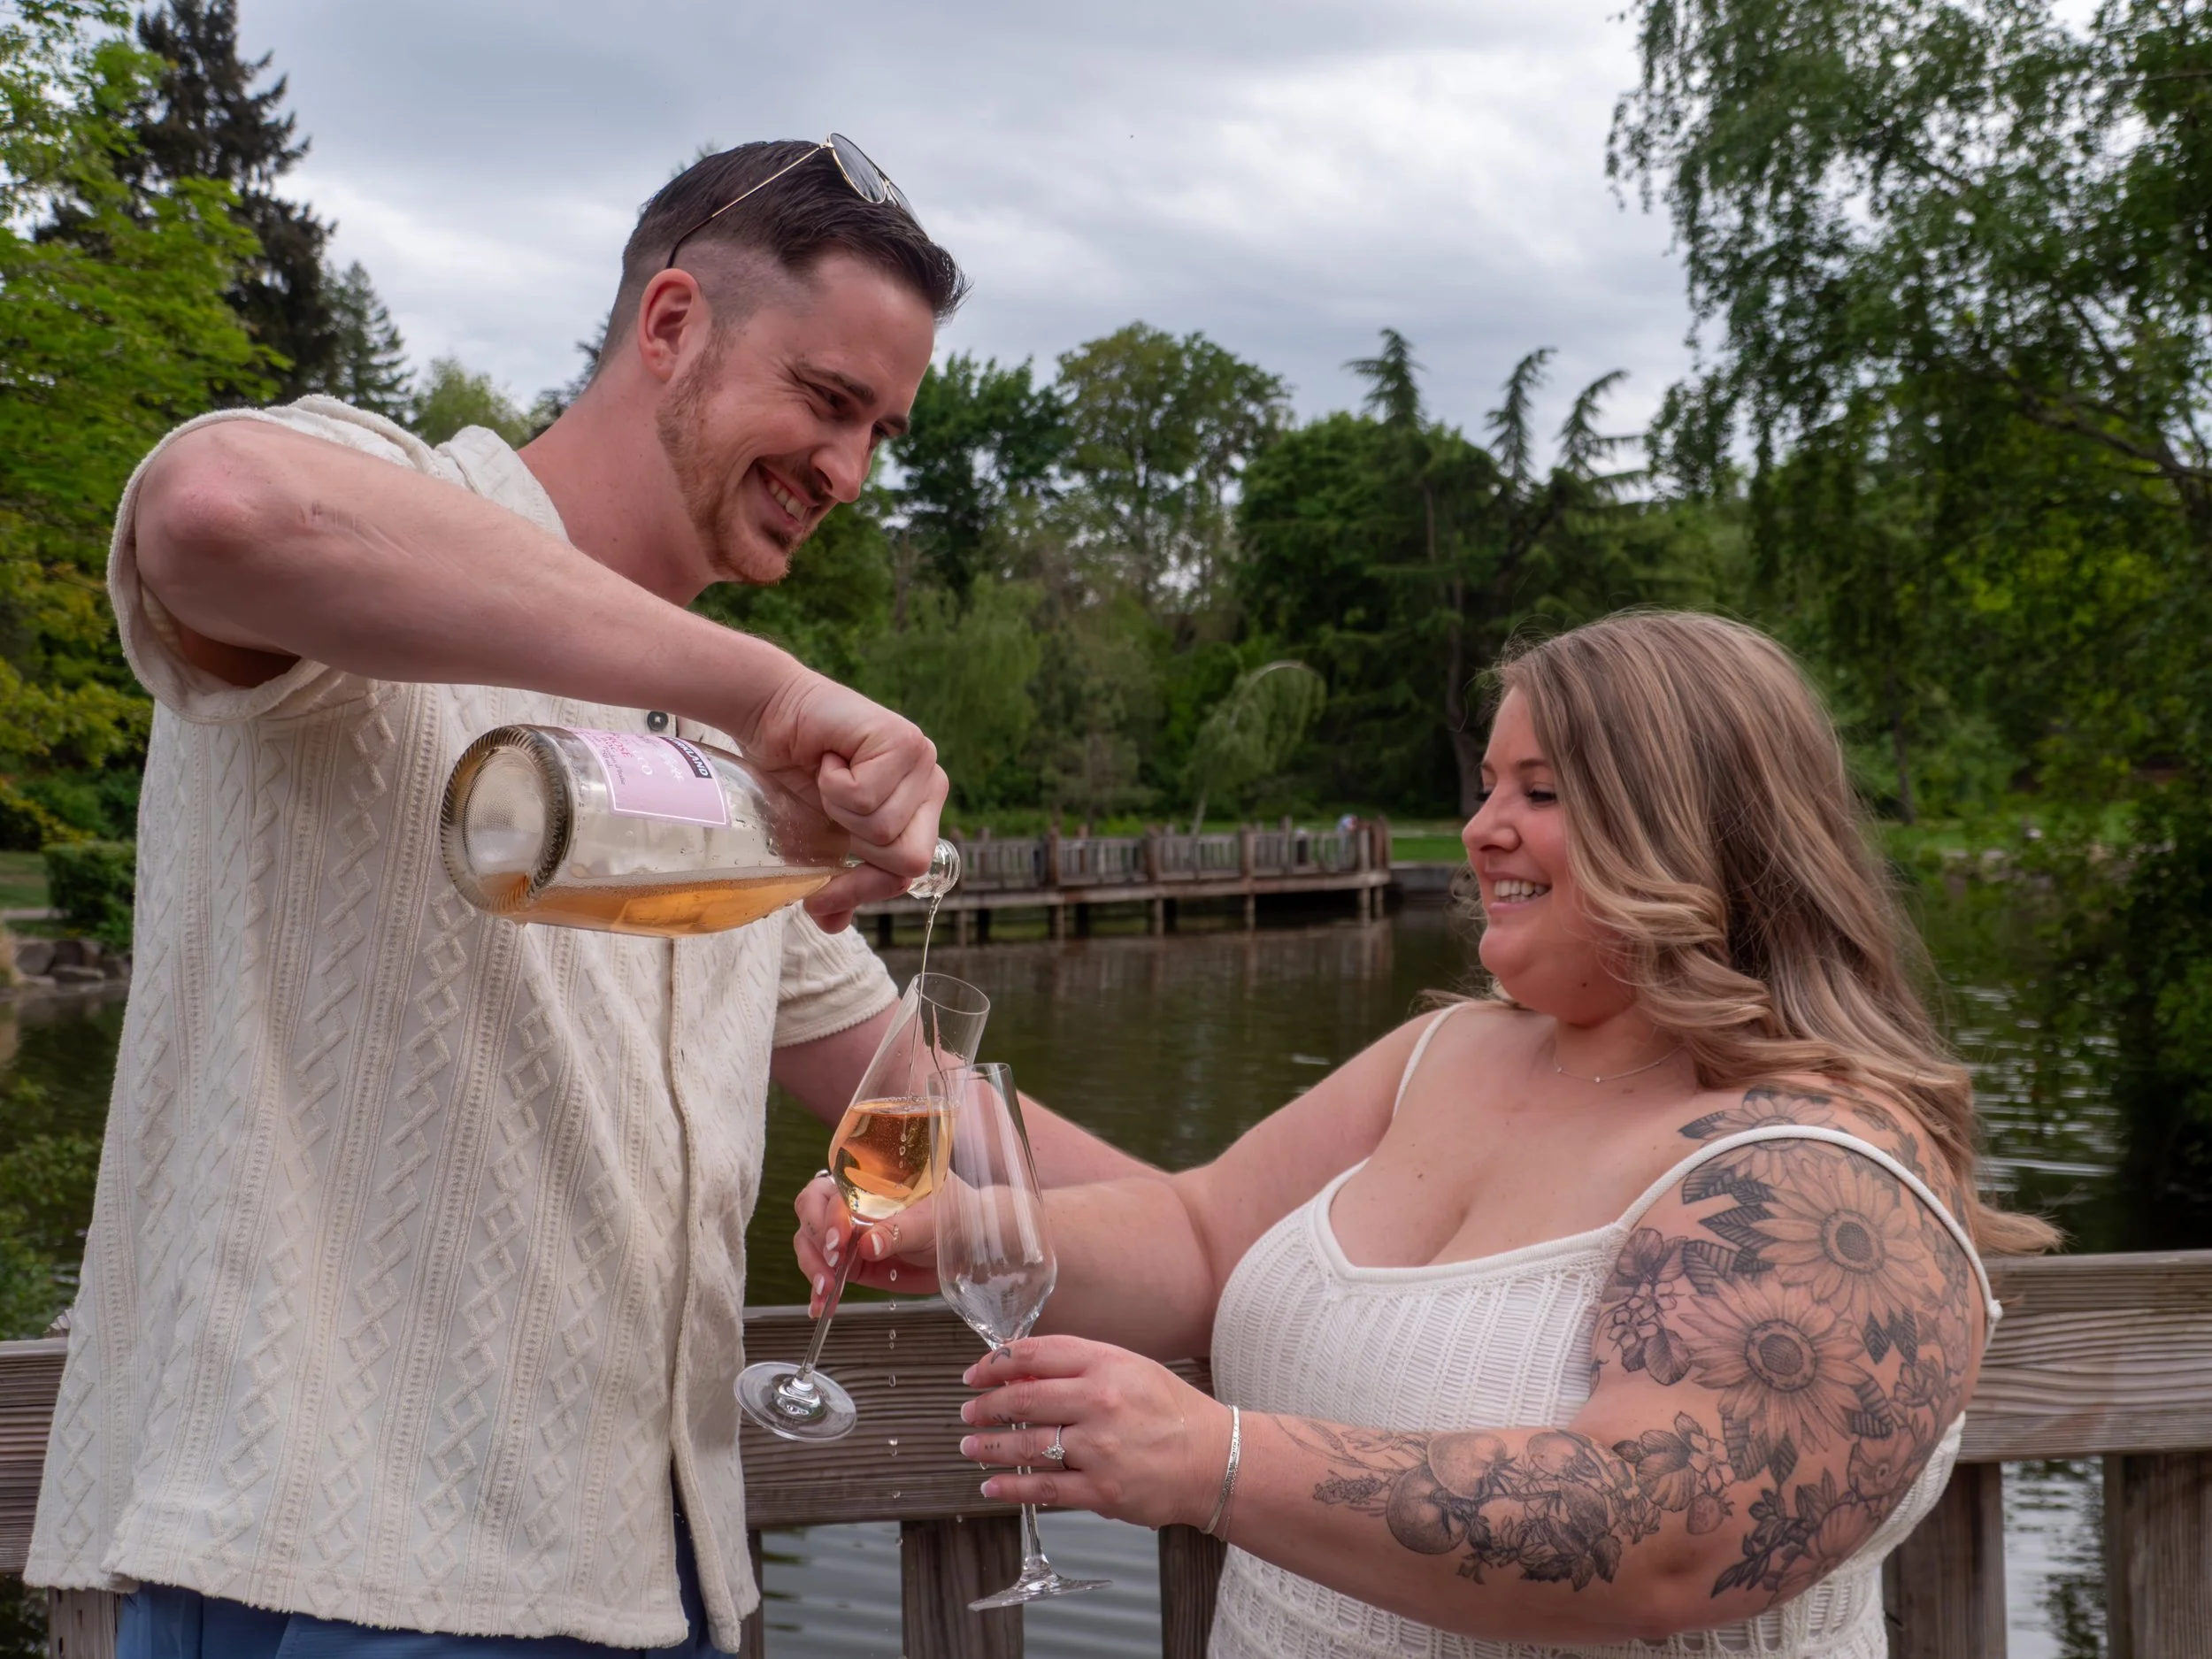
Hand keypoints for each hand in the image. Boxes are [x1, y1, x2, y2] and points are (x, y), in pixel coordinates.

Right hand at [739, 668, 947, 930]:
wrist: (770, 719)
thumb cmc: (795, 777)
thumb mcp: (817, 843)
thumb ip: (837, 883)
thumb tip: (832, 924)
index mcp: (920, 813)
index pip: (910, 873)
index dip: (865, 889)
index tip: (821, 896)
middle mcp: (931, 785)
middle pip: (906, 858)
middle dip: (853, 848)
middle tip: (826, 809)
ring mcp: (923, 760)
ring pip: (883, 829)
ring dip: (837, 809)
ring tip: (828, 775)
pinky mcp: (904, 740)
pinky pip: (866, 797)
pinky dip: (833, 783)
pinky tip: (830, 758)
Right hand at [793, 1174, 940, 1314]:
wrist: (968, 1245)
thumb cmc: (952, 1218)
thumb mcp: (929, 1222)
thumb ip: (898, 1231)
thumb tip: (866, 1245)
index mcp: (867, 1184)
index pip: (831, 1192)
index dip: (829, 1216)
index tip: (841, 1241)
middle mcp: (852, 1206)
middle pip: (810, 1213)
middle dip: (816, 1241)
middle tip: (832, 1266)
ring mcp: (850, 1236)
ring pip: (810, 1243)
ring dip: (813, 1267)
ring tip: (826, 1291)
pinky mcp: (854, 1263)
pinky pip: (826, 1274)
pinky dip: (820, 1291)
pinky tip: (821, 1306)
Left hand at [958, 1335, 1231, 1529]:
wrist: (1214, 1460)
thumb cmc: (1171, 1412)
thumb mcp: (1130, 1369)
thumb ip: (1079, 1368)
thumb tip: (1022, 1376)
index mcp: (1106, 1364)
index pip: (1034, 1355)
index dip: (995, 1364)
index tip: (975, 1374)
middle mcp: (1099, 1402)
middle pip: (1022, 1400)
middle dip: (985, 1407)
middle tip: (967, 1412)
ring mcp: (1099, 1448)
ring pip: (1026, 1445)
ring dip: (989, 1446)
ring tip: (970, 1446)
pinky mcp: (1101, 1489)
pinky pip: (1043, 1488)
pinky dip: (1011, 1487)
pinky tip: (992, 1484)